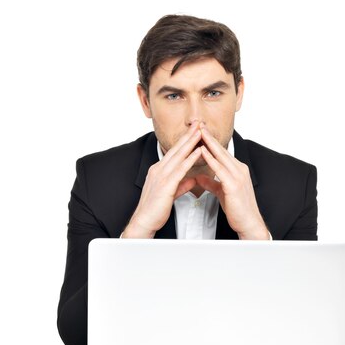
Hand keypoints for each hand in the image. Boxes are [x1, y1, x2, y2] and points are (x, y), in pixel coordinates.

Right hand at [122, 121, 203, 237]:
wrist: (144, 221)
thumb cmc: (155, 210)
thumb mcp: (170, 193)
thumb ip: (181, 185)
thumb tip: (192, 180)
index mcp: (158, 170)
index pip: (174, 152)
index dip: (184, 141)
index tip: (193, 131)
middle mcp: (158, 170)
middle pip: (176, 149)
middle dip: (188, 135)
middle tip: (198, 123)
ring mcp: (161, 176)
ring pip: (179, 156)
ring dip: (190, 143)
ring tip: (200, 132)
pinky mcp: (166, 185)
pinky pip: (180, 169)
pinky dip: (190, 159)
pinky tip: (198, 152)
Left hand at [196, 124, 268, 239]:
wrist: (249, 223)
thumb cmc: (237, 209)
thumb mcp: (222, 192)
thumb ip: (211, 183)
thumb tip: (200, 177)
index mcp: (237, 170)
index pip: (221, 152)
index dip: (210, 142)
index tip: (200, 132)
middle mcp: (239, 169)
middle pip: (221, 149)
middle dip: (209, 137)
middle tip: (199, 125)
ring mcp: (238, 176)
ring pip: (221, 155)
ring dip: (208, 143)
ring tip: (198, 132)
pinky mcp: (234, 185)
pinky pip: (220, 168)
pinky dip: (210, 158)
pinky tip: (202, 152)